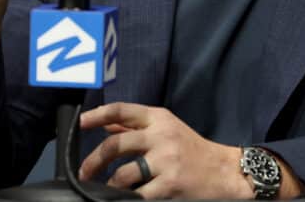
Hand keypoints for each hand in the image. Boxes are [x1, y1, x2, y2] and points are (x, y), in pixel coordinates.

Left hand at [78, 103, 253, 198]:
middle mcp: (161, 135)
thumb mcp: (167, 129)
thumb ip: (135, 127)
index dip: (97, 115)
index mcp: (158, 118)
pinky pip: (138, 195)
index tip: (79, 124)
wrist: (225, 171)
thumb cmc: (193, 149)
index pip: (121, 110)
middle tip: (85, 173)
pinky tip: (129, 197)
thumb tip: (106, 124)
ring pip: (122, 175)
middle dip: (93, 161)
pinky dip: (128, 198)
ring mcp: (166, 160)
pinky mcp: (170, 184)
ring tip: (107, 190)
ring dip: (109, 185)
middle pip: (115, 145)